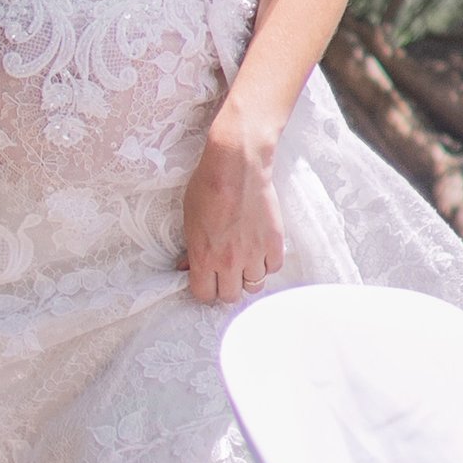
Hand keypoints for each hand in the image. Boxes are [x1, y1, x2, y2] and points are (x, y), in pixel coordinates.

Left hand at [183, 112, 285, 303]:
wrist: (237, 165)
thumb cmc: (207, 187)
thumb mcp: (190, 219)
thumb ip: (191, 248)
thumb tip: (188, 265)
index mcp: (204, 258)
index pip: (205, 295)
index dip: (205, 289)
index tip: (207, 280)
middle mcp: (229, 262)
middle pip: (231, 297)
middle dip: (227, 287)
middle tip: (227, 273)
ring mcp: (254, 254)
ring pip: (255, 286)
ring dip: (249, 277)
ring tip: (245, 261)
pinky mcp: (274, 242)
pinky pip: (274, 268)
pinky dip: (267, 263)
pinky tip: (261, 251)